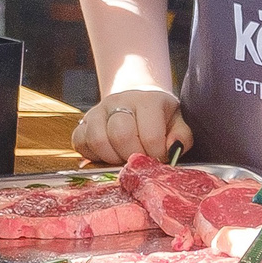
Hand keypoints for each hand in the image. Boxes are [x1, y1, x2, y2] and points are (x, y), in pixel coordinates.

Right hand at [72, 87, 191, 163]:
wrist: (136, 101)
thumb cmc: (159, 116)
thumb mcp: (177, 122)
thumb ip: (181, 137)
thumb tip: (173, 150)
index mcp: (147, 100)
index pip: (150, 135)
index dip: (155, 155)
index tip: (159, 159)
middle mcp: (119, 101)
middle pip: (121, 136)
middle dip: (132, 158)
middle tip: (140, 162)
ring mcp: (97, 110)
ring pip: (98, 140)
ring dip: (112, 158)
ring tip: (124, 159)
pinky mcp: (82, 122)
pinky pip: (80, 143)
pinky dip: (92, 156)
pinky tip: (107, 155)